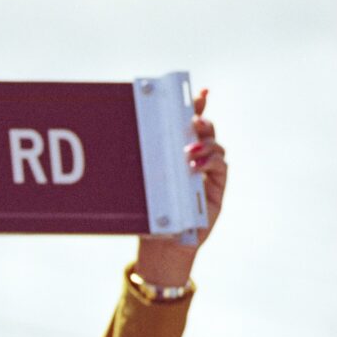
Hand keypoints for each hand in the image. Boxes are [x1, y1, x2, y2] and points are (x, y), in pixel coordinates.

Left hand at [133, 88, 228, 285]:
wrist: (163, 242)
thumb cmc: (151, 213)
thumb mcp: (143, 186)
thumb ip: (140, 166)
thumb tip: (114, 145)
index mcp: (177, 152)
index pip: (189, 123)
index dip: (196, 105)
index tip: (200, 93)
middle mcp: (196, 157)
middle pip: (205, 129)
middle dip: (201, 119)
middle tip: (192, 121)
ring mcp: (209, 171)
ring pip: (215, 144)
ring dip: (204, 142)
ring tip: (188, 150)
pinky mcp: (217, 186)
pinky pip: (221, 166)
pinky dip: (212, 161)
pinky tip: (197, 165)